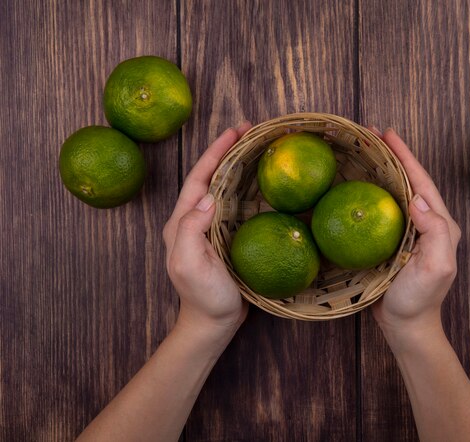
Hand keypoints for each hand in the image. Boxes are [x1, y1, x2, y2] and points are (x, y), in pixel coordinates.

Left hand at [163, 122, 251, 334]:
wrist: (212, 323)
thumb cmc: (202, 296)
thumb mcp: (190, 264)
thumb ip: (191, 229)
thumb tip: (208, 196)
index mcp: (182, 222)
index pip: (198, 178)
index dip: (214, 153)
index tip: (234, 132)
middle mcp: (194, 220)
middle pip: (210, 177)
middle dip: (227, 152)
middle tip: (250, 132)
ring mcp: (211, 228)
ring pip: (224, 188)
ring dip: (238, 166)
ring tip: (257, 148)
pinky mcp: (226, 237)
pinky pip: (236, 205)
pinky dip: (247, 188)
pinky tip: (262, 183)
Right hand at [370, 128, 461, 337]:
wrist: (406, 326)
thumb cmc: (420, 300)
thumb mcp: (436, 268)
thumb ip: (436, 233)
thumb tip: (420, 200)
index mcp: (440, 224)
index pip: (422, 183)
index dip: (406, 157)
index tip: (388, 135)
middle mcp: (427, 222)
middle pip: (409, 180)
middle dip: (393, 155)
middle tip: (371, 133)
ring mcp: (409, 231)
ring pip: (395, 191)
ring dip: (381, 169)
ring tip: (362, 150)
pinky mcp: (393, 240)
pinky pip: (382, 209)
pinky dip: (371, 191)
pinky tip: (356, 185)